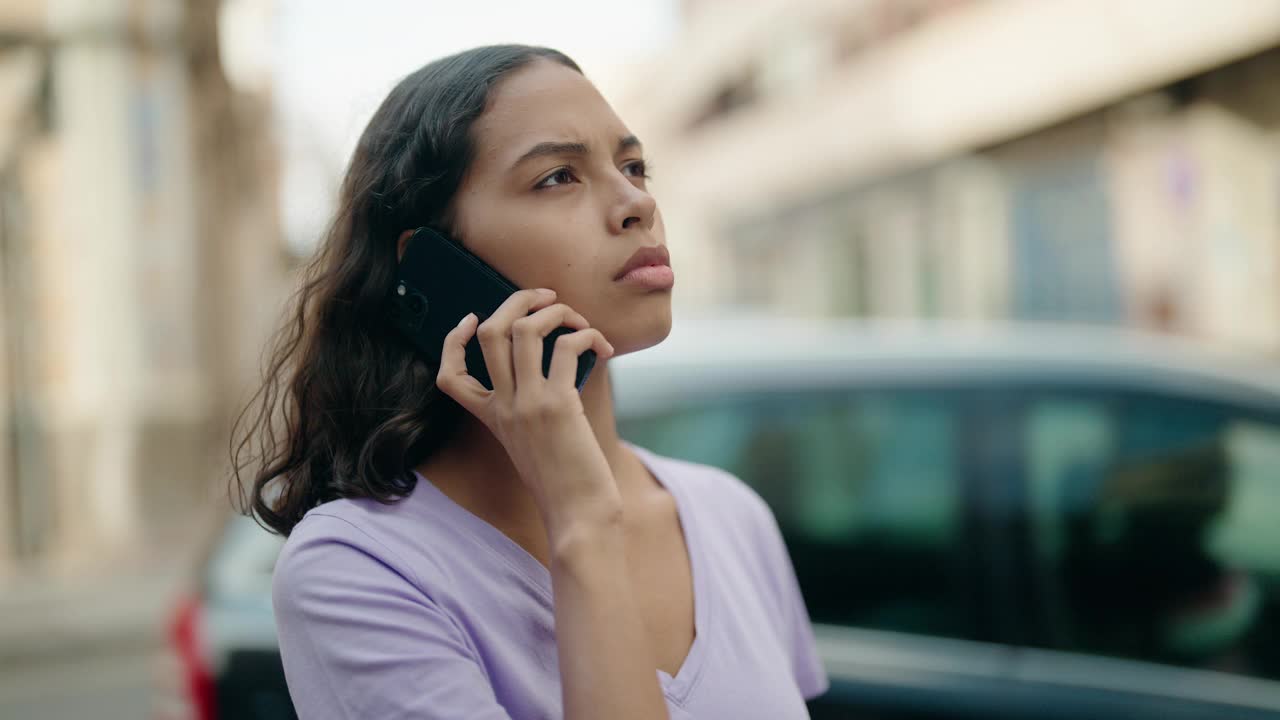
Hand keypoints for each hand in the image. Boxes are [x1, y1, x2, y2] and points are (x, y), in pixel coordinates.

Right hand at [434, 289, 618, 528]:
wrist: (578, 517)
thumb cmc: (566, 484)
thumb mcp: (534, 443)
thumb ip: (533, 409)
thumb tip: (561, 360)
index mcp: (492, 418)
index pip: (449, 375)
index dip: (454, 339)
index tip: (475, 318)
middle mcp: (504, 407)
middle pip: (491, 332)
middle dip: (517, 301)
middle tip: (546, 297)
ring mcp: (527, 404)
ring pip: (526, 330)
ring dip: (556, 312)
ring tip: (579, 322)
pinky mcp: (558, 405)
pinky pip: (567, 347)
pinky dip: (588, 336)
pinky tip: (603, 350)